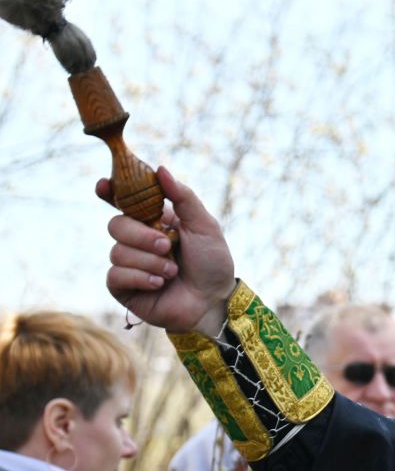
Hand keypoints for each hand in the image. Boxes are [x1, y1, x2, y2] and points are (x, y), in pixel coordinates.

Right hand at [103, 166, 236, 336]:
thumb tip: (161, 170)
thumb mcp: (205, 226)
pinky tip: (160, 284)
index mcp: (153, 221)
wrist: (214, 301)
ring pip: (117, 252)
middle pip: (116, 225)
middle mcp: (138, 240)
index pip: (123, 201)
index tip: (104, 186)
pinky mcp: (124, 288)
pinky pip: (115, 275)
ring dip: (150, 262)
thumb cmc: (212, 263)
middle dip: (142, 236)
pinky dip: (140, 278)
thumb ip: (183, 197)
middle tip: (168, 246)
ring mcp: (129, 264)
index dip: (109, 192)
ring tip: (173, 272)